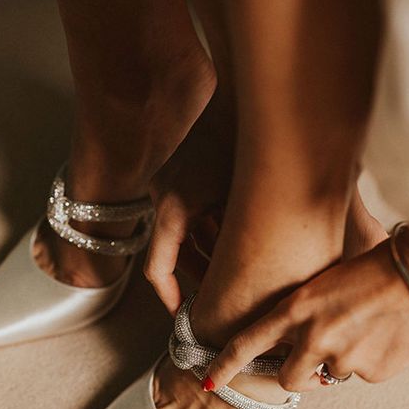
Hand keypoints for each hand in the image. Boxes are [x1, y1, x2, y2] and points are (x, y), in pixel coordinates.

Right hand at [145, 98, 233, 315]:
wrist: (222, 92)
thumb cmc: (232, 140)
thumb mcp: (238, 195)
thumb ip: (237, 234)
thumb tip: (249, 273)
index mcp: (172, 212)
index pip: (158, 270)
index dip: (170, 299)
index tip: (186, 317)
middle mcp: (164, 203)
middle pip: (175, 256)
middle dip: (199, 277)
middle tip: (222, 299)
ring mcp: (170, 189)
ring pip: (185, 236)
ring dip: (207, 253)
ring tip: (236, 270)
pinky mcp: (181, 177)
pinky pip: (190, 214)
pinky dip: (209, 229)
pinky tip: (236, 235)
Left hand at [205, 228, 408, 391]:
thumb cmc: (384, 263)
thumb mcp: (332, 279)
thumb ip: (313, 313)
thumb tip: (314, 343)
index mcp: (299, 307)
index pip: (249, 342)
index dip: (226, 365)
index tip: (209, 381)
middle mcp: (315, 336)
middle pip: (289, 378)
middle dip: (299, 375)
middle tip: (317, 361)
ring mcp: (344, 358)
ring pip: (333, 374)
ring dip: (344, 360)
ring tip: (370, 326)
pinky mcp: (374, 372)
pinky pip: (367, 374)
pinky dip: (376, 359)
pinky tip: (392, 332)